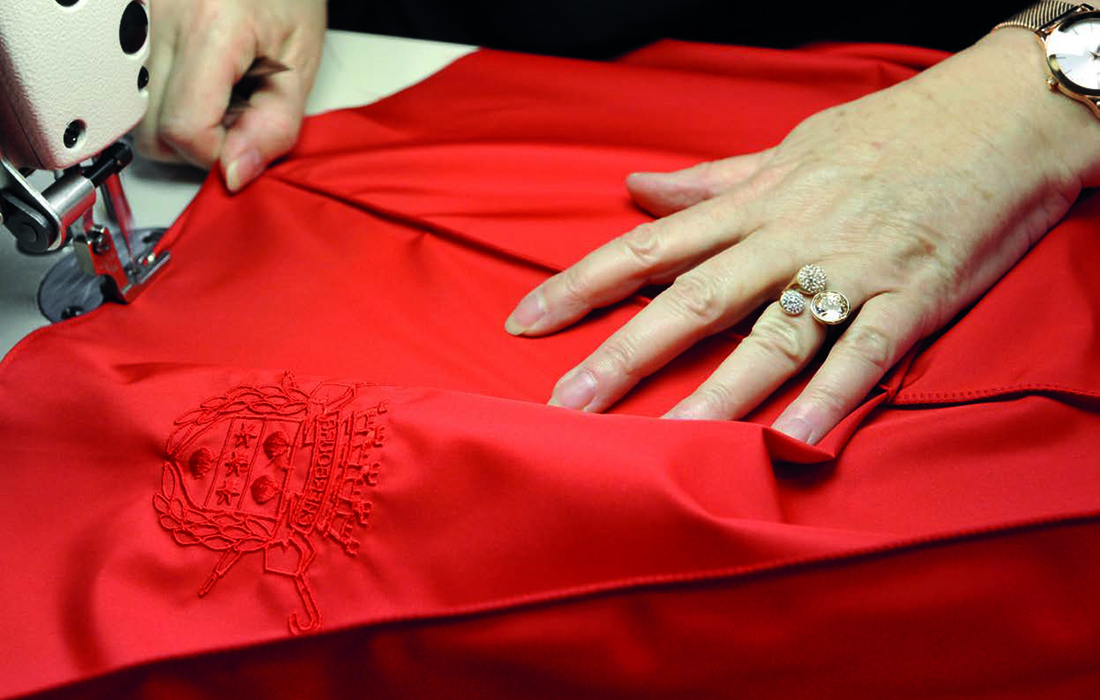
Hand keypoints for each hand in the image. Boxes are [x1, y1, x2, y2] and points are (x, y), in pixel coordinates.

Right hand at [134, 0, 325, 190]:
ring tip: (219, 94)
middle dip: (198, 144)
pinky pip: (138, 89)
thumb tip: (233, 174)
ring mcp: (140, 20)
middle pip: (153, 133)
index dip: (218, 153)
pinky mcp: (132, 24)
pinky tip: (198, 81)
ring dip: (181, 123)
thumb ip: (274, 127)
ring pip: (140, 117)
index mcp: (211, 26)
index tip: (245, 140)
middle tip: (237, 115)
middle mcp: (162, 19)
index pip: (186, 128)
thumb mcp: (300, 65)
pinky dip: (169, 98)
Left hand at [505, 30, 1099, 443]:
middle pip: (691, 302)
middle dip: (623, 355)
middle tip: (566, 406)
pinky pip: (865, 354)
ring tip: (663, 446)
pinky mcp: (913, 297)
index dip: (579, 285)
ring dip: (715, 395)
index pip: (648, 247)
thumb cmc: (890, 134)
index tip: (524, 323)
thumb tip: (636, 188)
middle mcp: (789, 236)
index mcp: (755, 203)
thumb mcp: (789, 148)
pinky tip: (795, 442)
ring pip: (771, 337)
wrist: (1002, 114)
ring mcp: (851, 269)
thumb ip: (710, 181)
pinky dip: (831, 398)